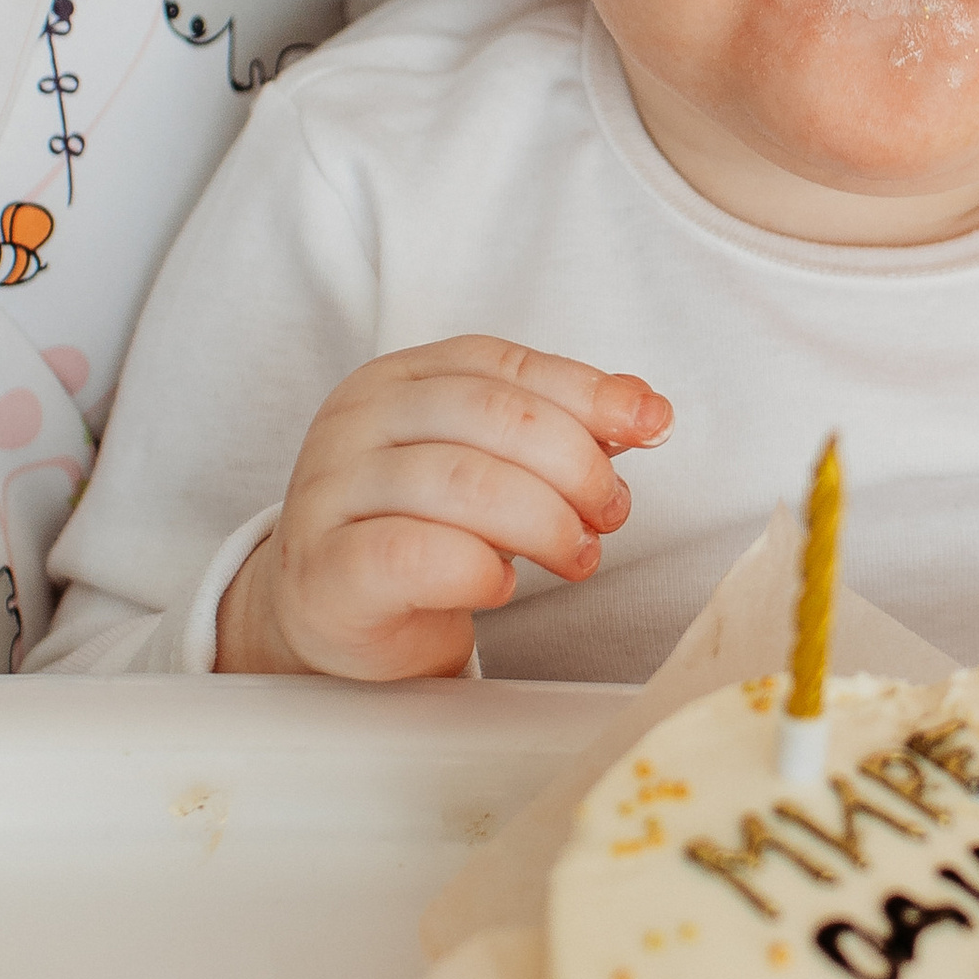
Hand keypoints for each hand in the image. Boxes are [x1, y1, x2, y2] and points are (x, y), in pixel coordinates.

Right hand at [216, 337, 671, 683]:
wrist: (330, 613)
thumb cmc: (423, 530)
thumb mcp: (492, 464)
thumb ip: (560, 428)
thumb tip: (647, 410)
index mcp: (400, 377)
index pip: (505, 365)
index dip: (589, 392)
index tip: (653, 426)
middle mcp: (357, 419)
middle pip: (493, 415)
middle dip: (577, 465)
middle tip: (611, 512)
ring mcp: (332, 490)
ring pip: (464, 482)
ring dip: (547, 523)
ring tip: (578, 556)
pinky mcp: (325, 568)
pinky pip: (417, 555)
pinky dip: (479, 571)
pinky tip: (500, 585)